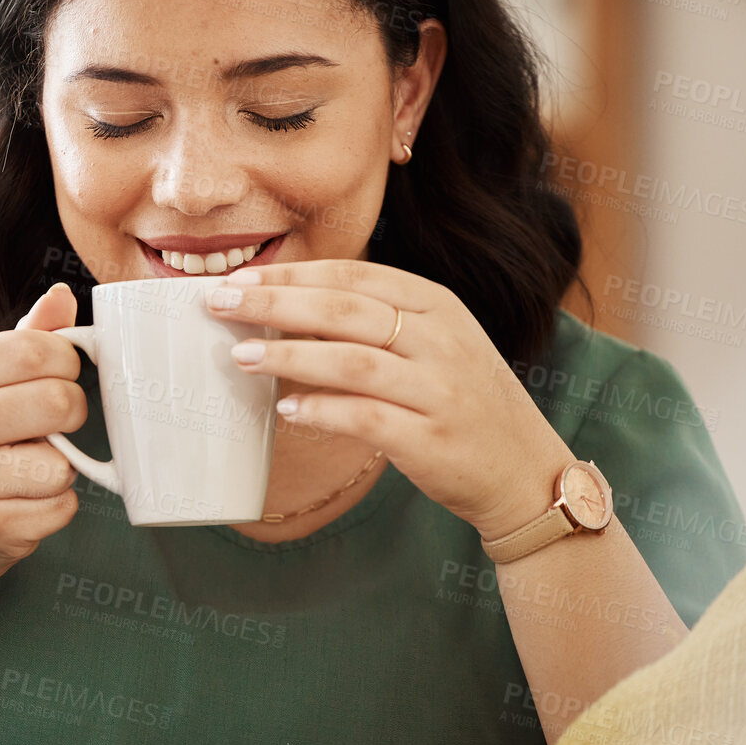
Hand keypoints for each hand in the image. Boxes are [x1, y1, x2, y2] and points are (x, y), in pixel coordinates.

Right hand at [0, 282, 88, 586]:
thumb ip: (28, 339)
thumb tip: (61, 296)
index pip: (35, 349)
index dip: (67, 363)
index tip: (59, 378)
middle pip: (58, 402)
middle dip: (74, 415)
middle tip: (55, 428)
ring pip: (62, 464)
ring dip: (62, 471)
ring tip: (28, 473)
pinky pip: (60, 508)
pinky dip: (56, 509)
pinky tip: (23, 505)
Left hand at [205, 259, 573, 539]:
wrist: (525, 470)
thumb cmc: (463, 403)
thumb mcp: (434, 345)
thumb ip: (375, 324)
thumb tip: (288, 310)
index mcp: (437, 306)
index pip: (355, 275)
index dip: (293, 274)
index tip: (241, 278)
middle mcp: (441, 340)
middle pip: (345, 309)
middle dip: (275, 302)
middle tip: (220, 305)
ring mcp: (439, 390)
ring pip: (351, 360)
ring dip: (289, 355)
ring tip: (241, 355)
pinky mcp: (431, 439)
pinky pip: (366, 418)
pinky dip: (322, 411)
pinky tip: (286, 411)